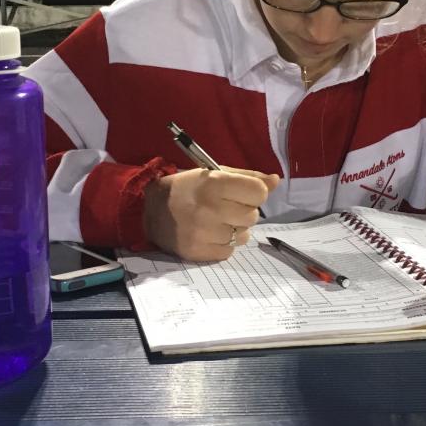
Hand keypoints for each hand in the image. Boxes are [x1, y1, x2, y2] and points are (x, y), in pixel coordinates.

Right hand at [144, 167, 278, 261]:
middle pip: (253, 216)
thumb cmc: (186, 188)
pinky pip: (230, 251)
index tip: (243, 193)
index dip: (255, 192)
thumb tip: (276, 181)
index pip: (258, 192)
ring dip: (236, 229)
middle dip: (244, 211)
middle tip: (226, 206)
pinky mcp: (199, 253)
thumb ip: (247, 177)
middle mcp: (210, 209)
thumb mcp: (214, 173)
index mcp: (214, 184)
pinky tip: (211, 233)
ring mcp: (204, 233)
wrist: (149, 211)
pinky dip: (225, 244)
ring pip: (244, 236)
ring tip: (217, 220)